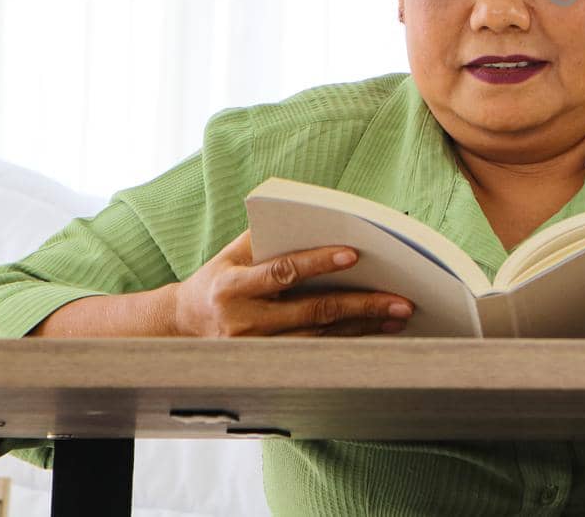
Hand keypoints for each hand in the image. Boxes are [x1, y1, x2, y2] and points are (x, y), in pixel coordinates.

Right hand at [171, 230, 413, 336]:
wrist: (183, 326)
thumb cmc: (219, 278)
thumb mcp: (233, 253)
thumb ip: (269, 236)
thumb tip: (320, 217)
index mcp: (232, 287)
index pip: (282, 272)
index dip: (318, 262)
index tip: (354, 254)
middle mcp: (244, 322)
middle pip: (312, 312)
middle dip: (361, 304)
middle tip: (401, 300)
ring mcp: (257, 350)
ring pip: (321, 338)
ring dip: (363, 327)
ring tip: (398, 316)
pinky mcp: (269, 366)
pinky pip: (317, 354)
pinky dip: (349, 343)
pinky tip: (376, 334)